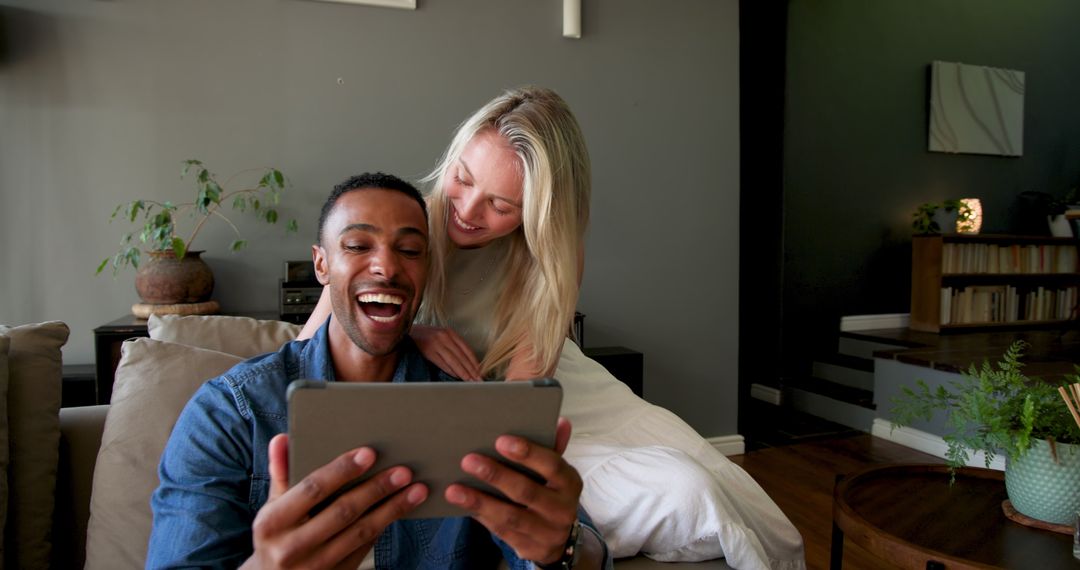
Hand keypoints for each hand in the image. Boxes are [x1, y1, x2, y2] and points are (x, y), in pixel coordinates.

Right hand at [241, 434, 428, 568]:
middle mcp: (291, 548)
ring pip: (360, 533)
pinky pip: (364, 549)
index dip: (341, 470)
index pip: (312, 489)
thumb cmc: (275, 536)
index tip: (369, 453)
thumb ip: (281, 473)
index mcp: (272, 523)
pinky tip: (401, 509)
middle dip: (376, 489)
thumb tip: (283, 438)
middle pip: (343, 512)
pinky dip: (384, 526)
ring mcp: (314, 567)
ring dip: (392, 509)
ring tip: (416, 490)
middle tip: (404, 472)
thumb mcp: (271, 506)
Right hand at [411, 324, 482, 380]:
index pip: (467, 350)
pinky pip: (442, 363)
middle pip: (462, 356)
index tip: (481, 372)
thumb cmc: (427, 336)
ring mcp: (436, 343)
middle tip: (478, 380)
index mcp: (451, 333)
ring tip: (469, 381)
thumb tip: (467, 364)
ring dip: (462, 372)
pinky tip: (456, 376)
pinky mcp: (428, 351)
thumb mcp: (442, 337)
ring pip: (453, 360)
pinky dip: (450, 370)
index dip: (475, 362)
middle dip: (471, 370)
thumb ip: (454, 347)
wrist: (407, 331)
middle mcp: (445, 337)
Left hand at [444, 417, 582, 564]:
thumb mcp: (555, 472)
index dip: (528, 453)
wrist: (557, 537)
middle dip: (496, 475)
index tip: (500, 440)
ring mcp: (545, 532)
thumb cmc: (550, 493)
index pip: (552, 465)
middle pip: (527, 491)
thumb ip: (553, 448)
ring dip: (480, 501)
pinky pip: (501, 532)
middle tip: (468, 460)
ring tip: (454, 489)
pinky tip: (462, 504)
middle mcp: (561, 509)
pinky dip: (480, 516)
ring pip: (510, 516)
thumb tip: (560, 422)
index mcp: (569, 483)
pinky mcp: (528, 548)